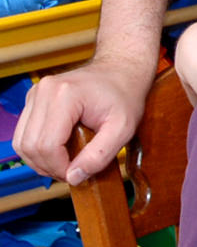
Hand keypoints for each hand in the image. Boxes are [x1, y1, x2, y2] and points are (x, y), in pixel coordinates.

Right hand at [13, 55, 153, 183]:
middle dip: (49, 167)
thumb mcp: (123, 128)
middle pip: (30, 146)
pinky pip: (24, 134)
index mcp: (64, 95)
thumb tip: (74, 177)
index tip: (77, 174)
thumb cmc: (125, 95)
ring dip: (40, 161)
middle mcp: (44, 91)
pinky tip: (58, 151)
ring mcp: (36, 93)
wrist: (121, 69)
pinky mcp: (33, 99)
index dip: (59, 168)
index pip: (47, 146)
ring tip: (65, 162)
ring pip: (22, 143)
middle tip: (72, 171)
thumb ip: (100, 155)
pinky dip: (37, 150)